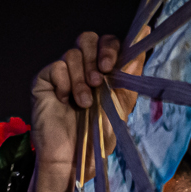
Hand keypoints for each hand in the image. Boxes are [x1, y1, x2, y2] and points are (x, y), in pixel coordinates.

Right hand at [32, 32, 122, 183]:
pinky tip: (64, 102)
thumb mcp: (121, 104)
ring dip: (82, 80)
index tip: (111, 66)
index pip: (107, 43)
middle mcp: (83, 70)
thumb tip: (146, 33)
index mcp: (103, 73)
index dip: (110, 48)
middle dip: (96, 56)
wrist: (74, 158)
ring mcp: (63, 74)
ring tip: (84, 104)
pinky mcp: (44, 81)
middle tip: (99, 80)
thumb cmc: (98, 137)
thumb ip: (131, 71)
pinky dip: (64, 84)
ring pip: (73, 54)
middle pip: (89, 39)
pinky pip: (56, 67)